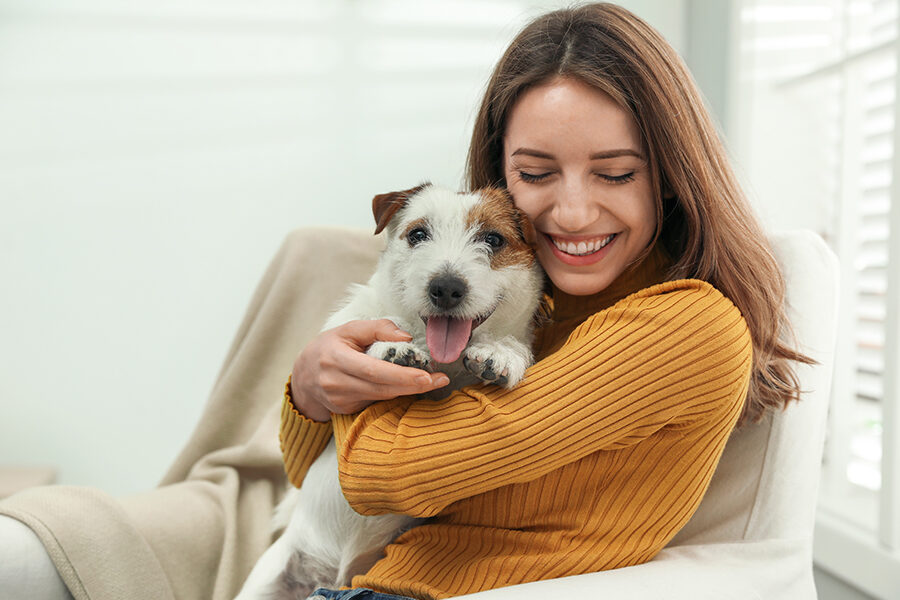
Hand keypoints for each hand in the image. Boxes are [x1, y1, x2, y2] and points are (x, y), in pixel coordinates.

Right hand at [290, 319, 449, 421]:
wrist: (304, 376)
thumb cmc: (329, 347)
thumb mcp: (348, 329)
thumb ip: (377, 328)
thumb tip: (406, 337)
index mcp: (335, 358)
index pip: (373, 370)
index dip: (401, 376)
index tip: (426, 376)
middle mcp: (336, 382)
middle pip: (381, 388)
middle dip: (413, 386)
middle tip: (439, 380)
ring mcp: (340, 400)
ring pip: (381, 397)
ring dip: (408, 390)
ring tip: (432, 381)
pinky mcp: (346, 410)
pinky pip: (375, 401)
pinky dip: (393, 394)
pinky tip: (407, 386)